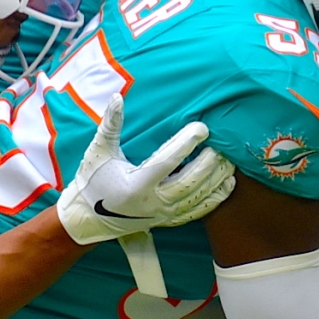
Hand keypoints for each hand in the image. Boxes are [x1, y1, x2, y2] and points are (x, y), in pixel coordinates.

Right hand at [55, 98, 230, 244]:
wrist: (88, 219)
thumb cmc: (92, 182)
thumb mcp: (98, 152)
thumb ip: (110, 125)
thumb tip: (117, 97)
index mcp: (136, 184)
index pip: (167, 161)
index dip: (187, 143)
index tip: (202, 127)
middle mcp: (152, 202)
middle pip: (190, 182)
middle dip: (210, 162)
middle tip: (223, 143)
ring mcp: (162, 214)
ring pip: (198, 197)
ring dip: (217, 178)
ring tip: (230, 159)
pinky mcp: (168, 221)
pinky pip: (198, 212)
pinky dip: (216, 198)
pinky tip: (228, 183)